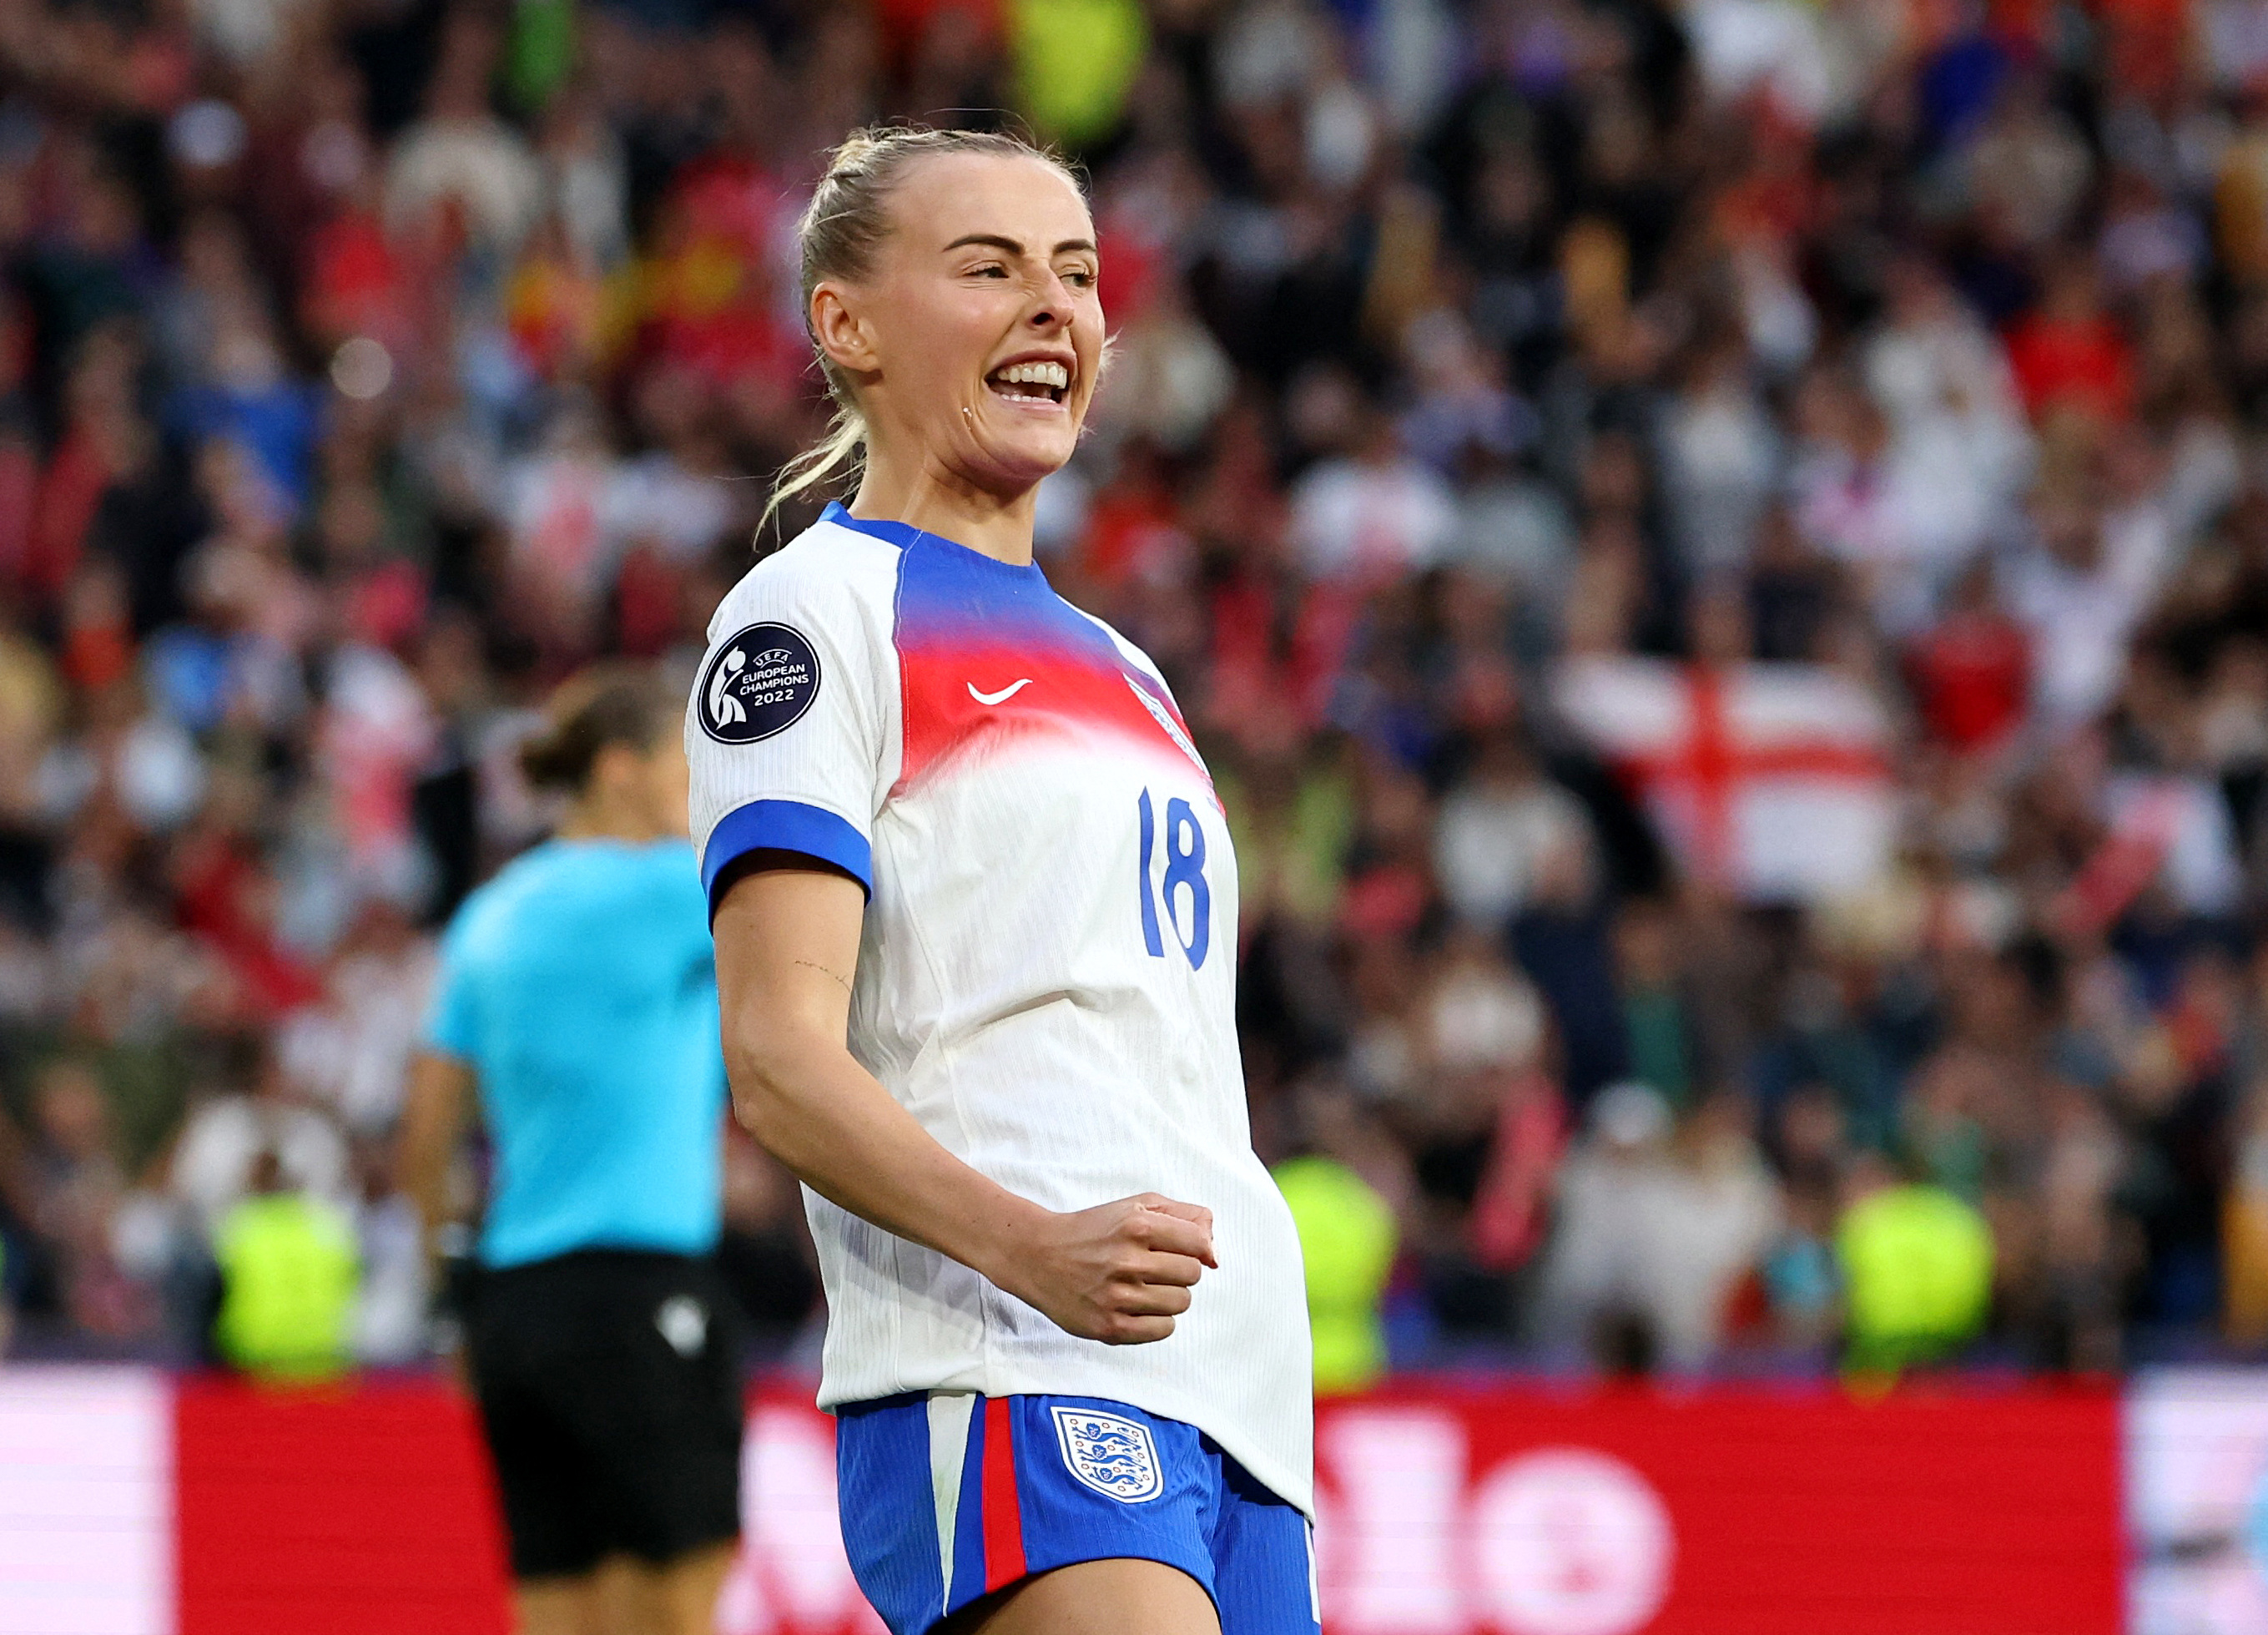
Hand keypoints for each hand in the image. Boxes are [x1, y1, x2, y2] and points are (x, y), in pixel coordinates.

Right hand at [986, 1193, 1216, 1344]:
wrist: (1037, 1256)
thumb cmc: (1094, 1230)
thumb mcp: (1136, 1207)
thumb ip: (1185, 1217)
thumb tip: (1214, 1253)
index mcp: (1136, 1225)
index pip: (1199, 1244)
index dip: (1194, 1247)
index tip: (1177, 1249)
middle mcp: (1126, 1260)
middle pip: (1192, 1275)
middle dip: (1179, 1271)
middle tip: (1154, 1268)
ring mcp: (1117, 1296)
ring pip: (1181, 1303)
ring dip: (1169, 1296)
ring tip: (1144, 1287)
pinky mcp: (1108, 1327)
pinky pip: (1163, 1330)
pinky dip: (1158, 1320)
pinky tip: (1138, 1307)